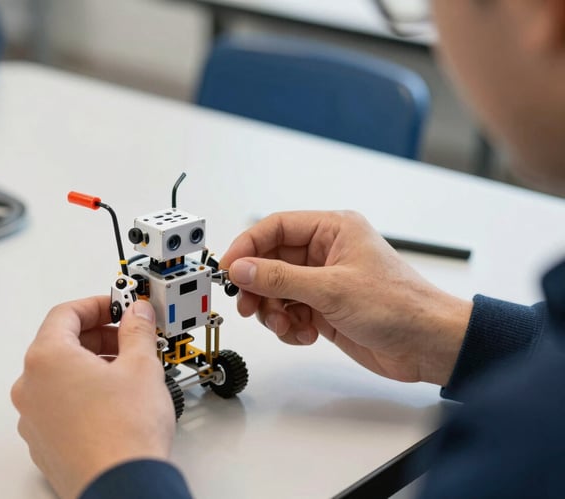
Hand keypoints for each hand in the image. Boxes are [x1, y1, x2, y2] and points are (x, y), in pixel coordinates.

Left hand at [11, 297, 174, 498]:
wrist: (122, 487)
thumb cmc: (124, 434)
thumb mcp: (141, 366)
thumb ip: (137, 330)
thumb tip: (138, 315)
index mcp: (46, 359)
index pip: (66, 313)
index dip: (97, 304)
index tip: (119, 306)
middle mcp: (30, 387)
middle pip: (61, 344)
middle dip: (98, 336)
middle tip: (130, 338)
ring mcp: (33, 418)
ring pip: (60, 377)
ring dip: (92, 366)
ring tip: (128, 373)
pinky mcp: (44, 443)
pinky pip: (60, 406)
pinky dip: (84, 395)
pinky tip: (115, 403)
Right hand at [219, 211, 471, 385]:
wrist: (429, 345)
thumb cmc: (400, 306)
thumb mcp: (332, 289)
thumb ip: (281, 278)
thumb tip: (241, 268)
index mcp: (333, 230)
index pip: (276, 227)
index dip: (247, 246)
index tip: (227, 268)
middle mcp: (326, 252)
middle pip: (271, 261)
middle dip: (258, 285)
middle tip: (248, 305)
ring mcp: (324, 281)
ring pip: (276, 289)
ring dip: (273, 311)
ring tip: (286, 326)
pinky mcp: (324, 308)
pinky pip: (289, 311)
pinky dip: (289, 326)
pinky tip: (305, 335)